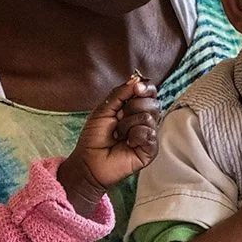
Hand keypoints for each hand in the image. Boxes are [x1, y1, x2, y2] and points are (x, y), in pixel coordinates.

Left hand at [59, 74, 159, 215]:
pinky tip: (127, 144)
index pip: (150, 91)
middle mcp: (146, 119)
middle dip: (131, 108)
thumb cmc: (94, 137)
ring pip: (148, 117)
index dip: (145, 88)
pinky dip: (134, 136)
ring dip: (127, 125)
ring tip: (119, 135)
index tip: (136, 89)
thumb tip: (137, 80)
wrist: (89, 161)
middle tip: (118, 120)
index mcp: (136, 107)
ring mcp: (149, 134)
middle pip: (152, 102)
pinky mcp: (151, 149)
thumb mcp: (104, 109)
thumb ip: (120, 93)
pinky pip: (149, 133)